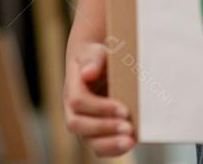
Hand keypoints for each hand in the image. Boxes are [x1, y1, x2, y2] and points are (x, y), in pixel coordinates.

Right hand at [64, 41, 135, 156]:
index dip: (100, 107)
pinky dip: (114, 149)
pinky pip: (100, 147)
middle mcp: (73, 109)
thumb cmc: (99, 58)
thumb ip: (93, 60)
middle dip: (104, 127)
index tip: (124, 109)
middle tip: (129, 127)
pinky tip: (131, 143)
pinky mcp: (96, 133)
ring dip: (109, 144)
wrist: (101, 66)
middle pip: (78, 124)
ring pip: (89, 140)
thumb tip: (87, 74)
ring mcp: (84, 123)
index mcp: (72, 87)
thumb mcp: (97, 52)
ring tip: (130, 141)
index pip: (78, 101)